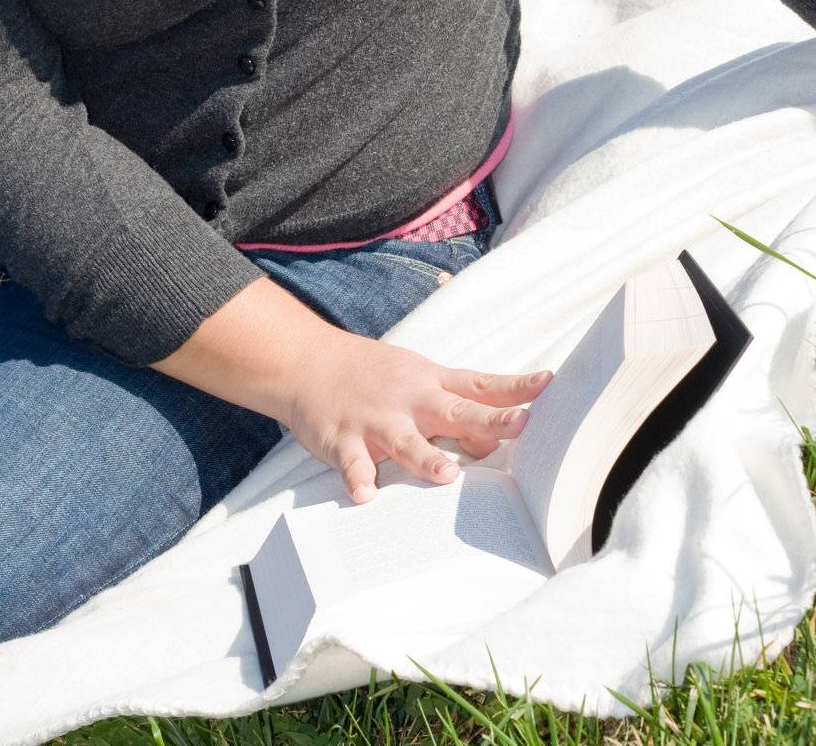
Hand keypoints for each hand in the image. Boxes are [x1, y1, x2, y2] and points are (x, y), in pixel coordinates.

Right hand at [282, 331, 552, 503]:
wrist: (306, 361)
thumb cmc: (374, 375)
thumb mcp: (418, 377)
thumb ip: (458, 405)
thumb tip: (501, 436)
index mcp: (430, 383)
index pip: (480, 385)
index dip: (515, 387)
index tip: (549, 385)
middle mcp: (409, 399)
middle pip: (454, 411)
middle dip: (488, 421)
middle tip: (521, 425)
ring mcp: (375, 418)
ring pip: (405, 441)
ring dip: (426, 457)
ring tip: (447, 475)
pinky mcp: (341, 437)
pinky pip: (351, 462)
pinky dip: (357, 477)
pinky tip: (365, 494)